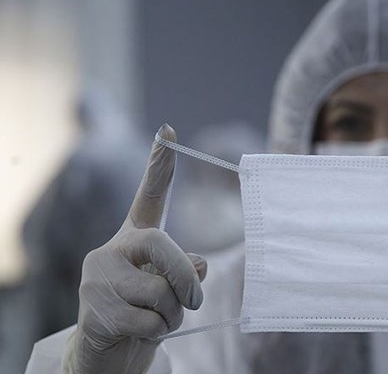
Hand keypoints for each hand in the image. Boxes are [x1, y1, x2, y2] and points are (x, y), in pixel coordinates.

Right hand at [64, 124, 206, 373]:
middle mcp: (112, 250)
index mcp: (135, 240)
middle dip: (185, 276)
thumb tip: (199, 264)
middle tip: (195, 299)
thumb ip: (185, 270)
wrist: (109, 354)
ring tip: (158, 319)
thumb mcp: (171, 290)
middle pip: (160, 244)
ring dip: (173, 314)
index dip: (159, 166)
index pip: (149, 198)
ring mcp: (98, 277)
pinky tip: (142, 333)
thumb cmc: (146, 314)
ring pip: (160, 290)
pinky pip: (149, 319)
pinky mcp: (95, 308)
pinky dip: (158, 332)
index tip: (168, 131)